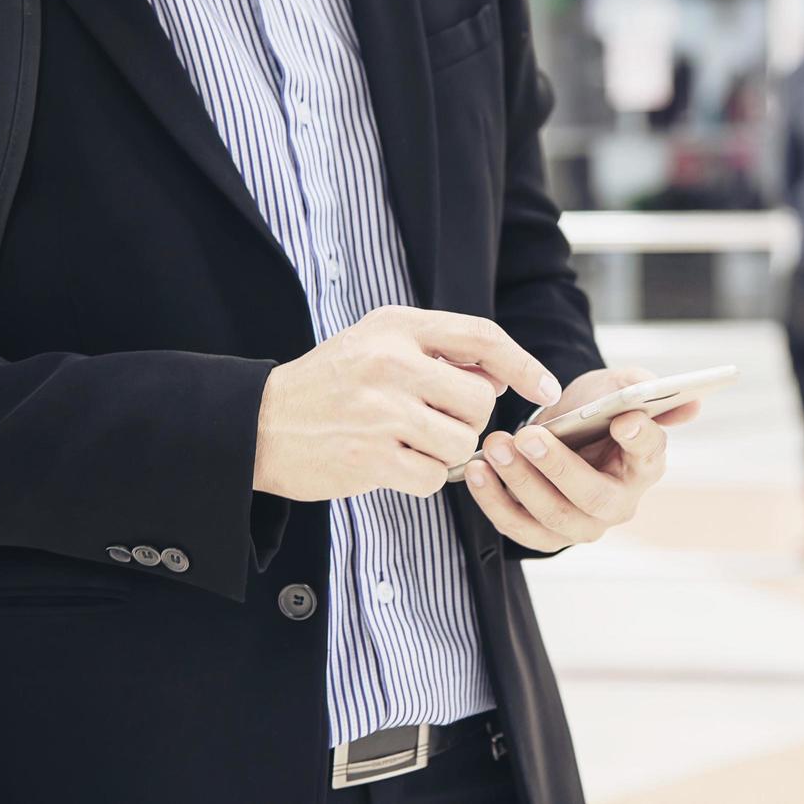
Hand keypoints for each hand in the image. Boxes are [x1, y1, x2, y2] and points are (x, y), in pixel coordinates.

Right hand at [253, 306, 560, 501]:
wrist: (257, 425)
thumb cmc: (328, 385)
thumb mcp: (377, 343)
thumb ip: (438, 350)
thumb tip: (502, 374)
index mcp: (397, 326)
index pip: (482, 337)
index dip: (523, 364)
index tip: (546, 389)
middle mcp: (391, 362)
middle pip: (480, 400)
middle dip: (469, 420)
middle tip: (433, 421)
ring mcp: (381, 411)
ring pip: (462, 442)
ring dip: (445, 452)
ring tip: (407, 442)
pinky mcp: (371, 458)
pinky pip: (433, 477)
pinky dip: (422, 478)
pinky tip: (391, 464)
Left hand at [461, 367, 700, 552]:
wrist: (562, 431)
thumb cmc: (594, 410)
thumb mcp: (616, 385)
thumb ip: (642, 387)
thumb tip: (690, 404)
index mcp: (646, 462)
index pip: (649, 453)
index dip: (641, 438)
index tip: (626, 419)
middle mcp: (620, 501)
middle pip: (594, 497)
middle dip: (558, 468)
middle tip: (528, 437)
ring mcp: (584, 524)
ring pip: (553, 517)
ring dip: (519, 483)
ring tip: (493, 448)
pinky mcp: (547, 535)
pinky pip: (519, 528)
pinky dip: (494, 502)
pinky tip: (476, 471)